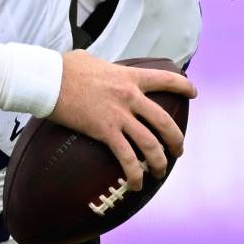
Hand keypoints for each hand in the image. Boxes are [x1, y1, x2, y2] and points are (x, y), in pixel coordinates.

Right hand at [48, 50, 195, 190]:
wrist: (50, 80)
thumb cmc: (65, 68)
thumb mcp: (93, 60)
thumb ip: (106, 67)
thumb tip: (102, 68)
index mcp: (130, 77)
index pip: (166, 79)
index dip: (183, 87)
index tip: (193, 93)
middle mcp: (130, 96)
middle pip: (165, 121)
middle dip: (176, 139)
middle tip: (178, 150)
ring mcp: (119, 115)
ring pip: (151, 143)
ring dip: (160, 161)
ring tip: (160, 171)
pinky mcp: (105, 131)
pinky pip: (127, 157)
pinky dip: (135, 173)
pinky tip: (136, 183)